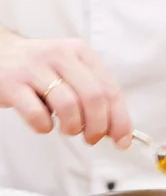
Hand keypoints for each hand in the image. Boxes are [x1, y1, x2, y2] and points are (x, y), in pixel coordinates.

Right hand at [0, 31, 132, 147]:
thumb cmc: (41, 72)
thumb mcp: (72, 75)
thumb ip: (95, 98)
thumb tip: (118, 132)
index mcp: (81, 53)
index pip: (111, 90)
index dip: (120, 120)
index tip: (122, 141)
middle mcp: (61, 55)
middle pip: (94, 97)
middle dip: (97, 127)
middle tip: (91, 139)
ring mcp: (35, 67)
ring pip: (69, 105)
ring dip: (72, 127)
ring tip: (67, 129)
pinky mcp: (13, 82)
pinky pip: (37, 114)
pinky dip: (44, 127)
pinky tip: (43, 123)